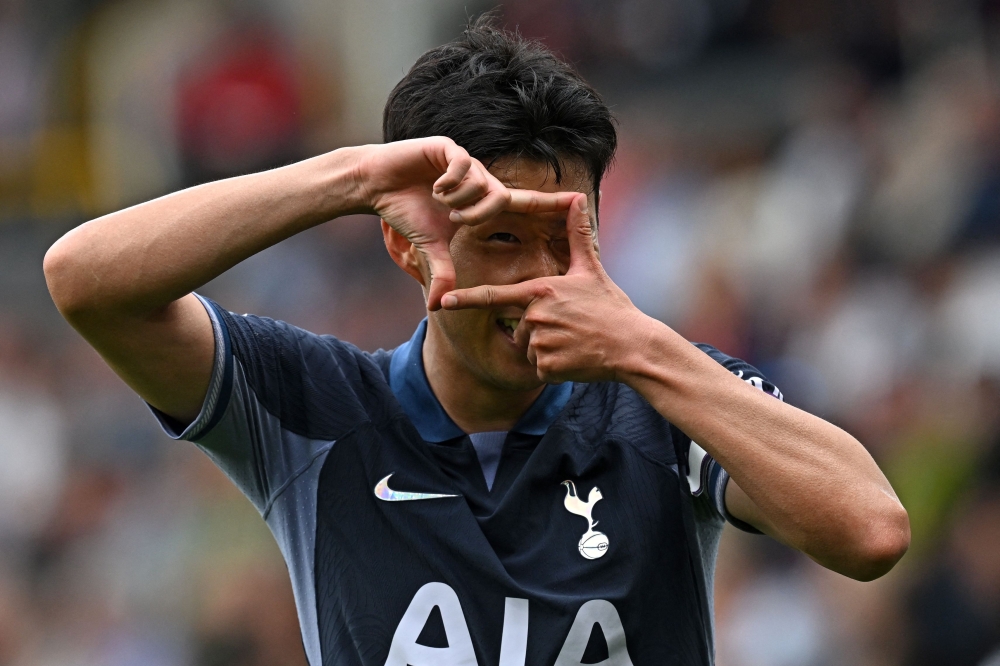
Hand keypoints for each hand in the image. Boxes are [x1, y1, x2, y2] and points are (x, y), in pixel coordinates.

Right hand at [357, 137, 576, 309]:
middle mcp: (480, 178)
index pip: (524, 202)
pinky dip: (448, 183)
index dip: (550, 202)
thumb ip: (442, 273)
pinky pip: (462, 166)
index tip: (579, 200)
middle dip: (476, 214)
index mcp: (483, 199)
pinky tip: (433, 186)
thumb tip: (435, 307)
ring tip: (437, 199)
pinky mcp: (449, 148)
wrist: (377, 185)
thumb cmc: (406, 213)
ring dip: (457, 199)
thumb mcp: (429, 247)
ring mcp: (466, 161)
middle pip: (499, 197)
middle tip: (453, 218)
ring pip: (480, 183)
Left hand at [440, 194, 655, 382]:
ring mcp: (540, 342)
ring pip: (528, 349)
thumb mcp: (592, 269)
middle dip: (539, 331)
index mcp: (540, 291)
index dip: (466, 299)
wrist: (632, 347)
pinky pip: (539, 369)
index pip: (495, 296)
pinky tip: (575, 359)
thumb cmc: (611, 308)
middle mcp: (536, 315)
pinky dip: (554, 368)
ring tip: (575, 342)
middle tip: (571, 329)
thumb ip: (577, 235)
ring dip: (547, 350)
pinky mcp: (547, 367)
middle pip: (519, 327)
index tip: (444, 302)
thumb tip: (577, 198)